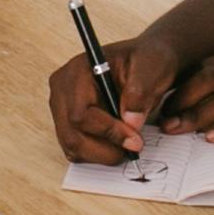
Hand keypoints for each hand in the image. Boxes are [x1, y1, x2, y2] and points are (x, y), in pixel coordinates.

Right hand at [48, 31, 184, 162]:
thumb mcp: (151, 67)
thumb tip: (130, 122)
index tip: (134, 140)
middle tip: (132, 149)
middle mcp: (63, 89)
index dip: (107, 131)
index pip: (80, 113)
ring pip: (71, 146)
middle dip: (103, 150)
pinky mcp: (68, 121)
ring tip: (127, 146)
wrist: (146, 62)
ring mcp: (62, 107)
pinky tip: (115, 143)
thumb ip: (139, 93)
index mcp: (78, 71)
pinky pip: (75, 149)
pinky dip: (96, 154)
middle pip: (70, 134)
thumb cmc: (145, 60)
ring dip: (101, 154)